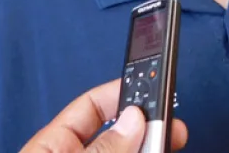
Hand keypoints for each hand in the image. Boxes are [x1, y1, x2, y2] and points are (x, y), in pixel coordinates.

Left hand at [19, 79, 187, 152]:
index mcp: (54, 145)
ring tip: (170, 143)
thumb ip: (102, 148)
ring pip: (132, 152)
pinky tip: (160, 151)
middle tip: (175, 127)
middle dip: (149, 127)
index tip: (152, 83)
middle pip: (120, 134)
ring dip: (152, 148)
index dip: (122, 92)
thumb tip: (134, 119)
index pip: (91, 106)